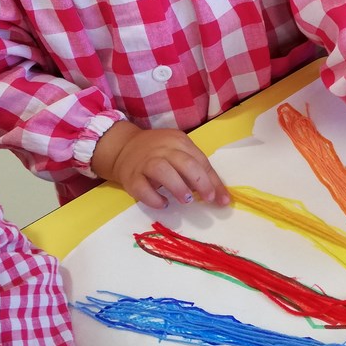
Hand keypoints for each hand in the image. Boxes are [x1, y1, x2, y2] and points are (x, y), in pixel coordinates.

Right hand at [91, 120, 229, 207]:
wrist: (123, 147)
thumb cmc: (158, 153)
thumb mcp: (179, 154)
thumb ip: (196, 170)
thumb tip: (217, 194)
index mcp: (179, 141)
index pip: (200, 161)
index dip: (212, 180)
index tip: (221, 199)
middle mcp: (162, 149)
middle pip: (185, 163)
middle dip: (200, 182)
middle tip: (208, 198)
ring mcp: (145, 162)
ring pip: (163, 171)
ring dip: (178, 187)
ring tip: (187, 200)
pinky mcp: (131, 177)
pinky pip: (142, 188)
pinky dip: (154, 198)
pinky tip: (163, 203)